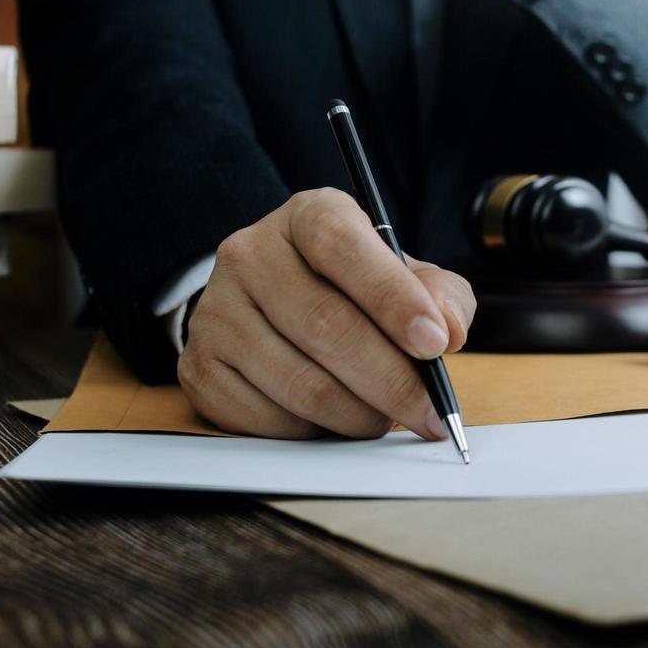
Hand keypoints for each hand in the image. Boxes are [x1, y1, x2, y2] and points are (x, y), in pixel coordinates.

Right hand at [178, 188, 474, 439]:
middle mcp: (250, 253)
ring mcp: (217, 310)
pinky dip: (313, 432)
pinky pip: (267, 418)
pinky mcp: (199, 367)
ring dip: (357, 414)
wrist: (272, 307)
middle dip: (390, 379)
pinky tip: (334, 421)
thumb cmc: (351, 290)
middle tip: (429, 411)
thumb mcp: (403, 274)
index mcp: (306, 216)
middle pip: (323, 324)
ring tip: (384, 418)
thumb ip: (439, 294)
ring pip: (299, 381)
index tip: (434, 342)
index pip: (341, 245)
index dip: (391, 297)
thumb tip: (447, 328)